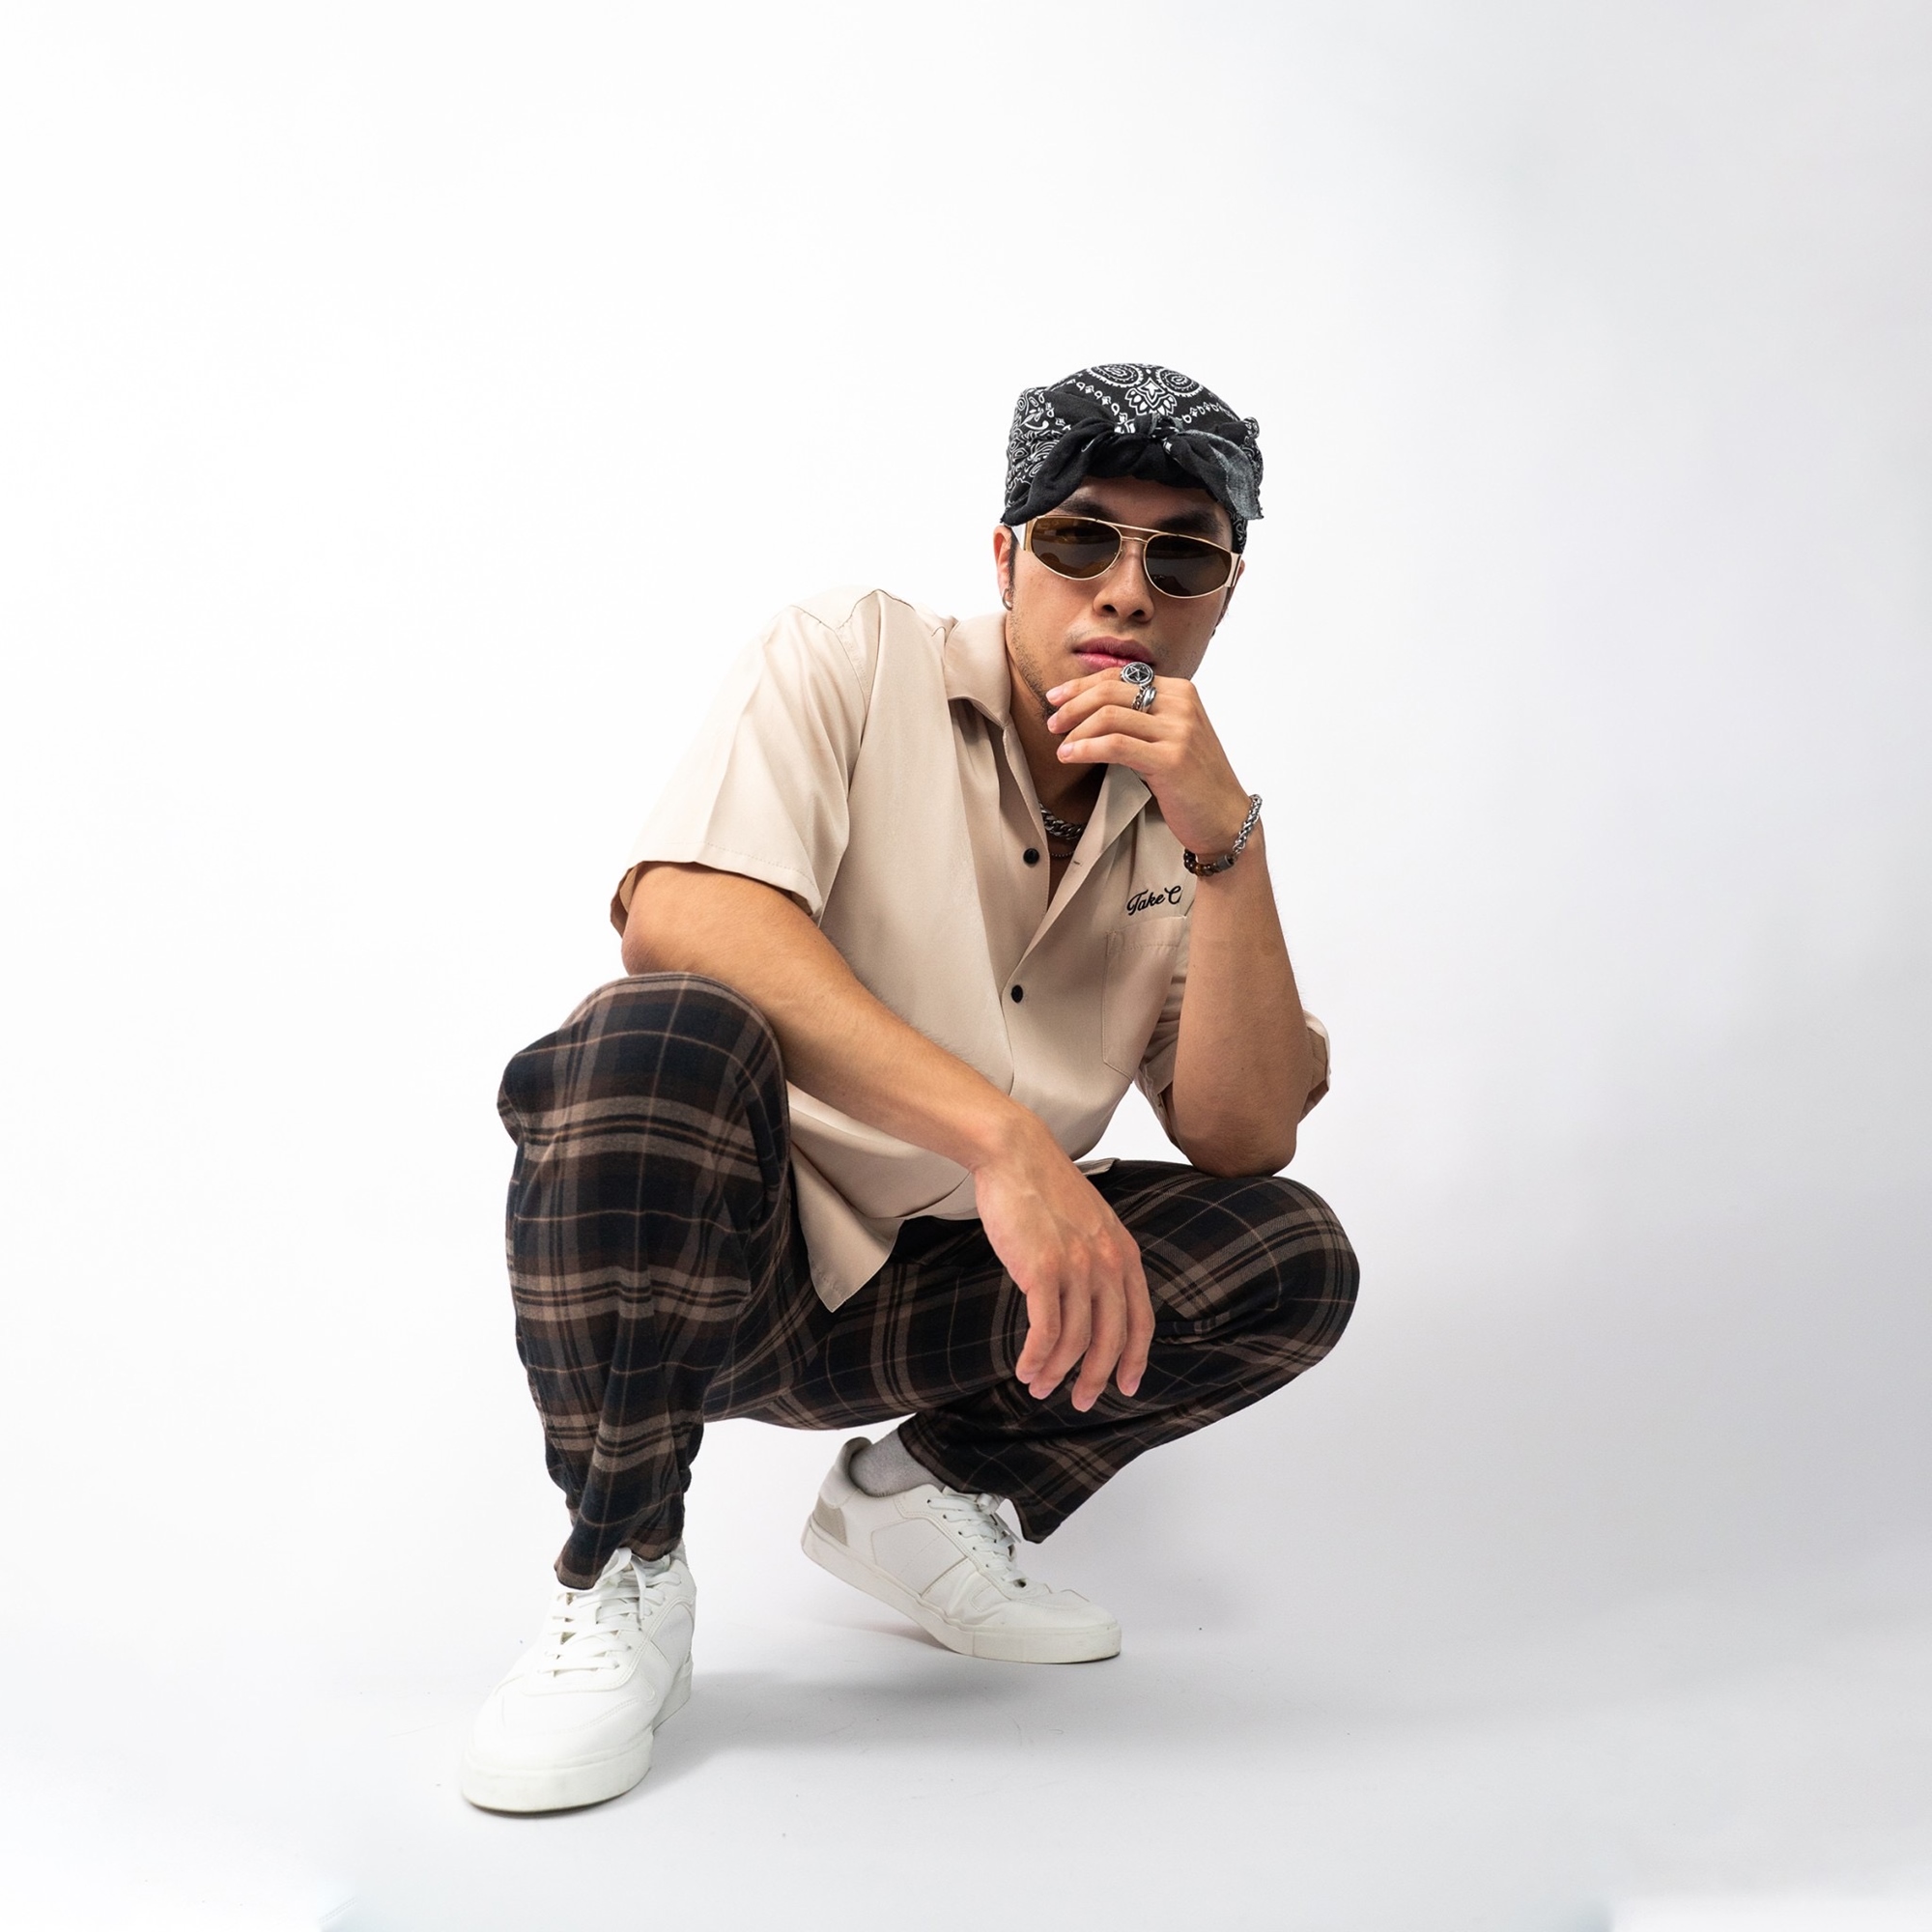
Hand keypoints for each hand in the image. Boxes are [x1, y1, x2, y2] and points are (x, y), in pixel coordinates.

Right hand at [970, 1121, 1153, 1409]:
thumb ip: (1100, 1258)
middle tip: (1082, 1402)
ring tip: (1039, 1387)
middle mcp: (1108, 1263)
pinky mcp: (1042, 1271)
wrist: (1015, 1154)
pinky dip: (1036, 1358)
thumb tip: (1095, 1300)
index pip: (1141, 1320)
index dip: (1135, 1358)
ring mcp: (1077, 1268)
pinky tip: (1026, 1369)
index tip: (1127, 1385)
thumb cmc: (1044, 1188)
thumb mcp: (1091, 1222)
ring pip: (1074, 1341)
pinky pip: (1045, 1331)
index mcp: (1125, 1253)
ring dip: (1056, 1372)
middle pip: (1112, 1339)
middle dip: (1096, 1378)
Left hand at [1044, 667, 1251, 858]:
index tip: (1056, 698)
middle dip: (1073, 705)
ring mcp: (1179, 730)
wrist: (1225, 818)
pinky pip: (1115, 745)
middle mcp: (1181, 704)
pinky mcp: (1171, 759)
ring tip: (1061, 747)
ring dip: (1076, 730)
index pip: (1121, 676)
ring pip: (1110, 716)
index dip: (1082, 685)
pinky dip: (1086, 748)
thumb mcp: (1171, 737)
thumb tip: (1090, 707)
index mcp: (1180, 691)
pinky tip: (1071, 756)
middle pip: (1111, 691)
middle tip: (1052, 723)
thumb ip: (1143, 717)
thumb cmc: (1192, 782)